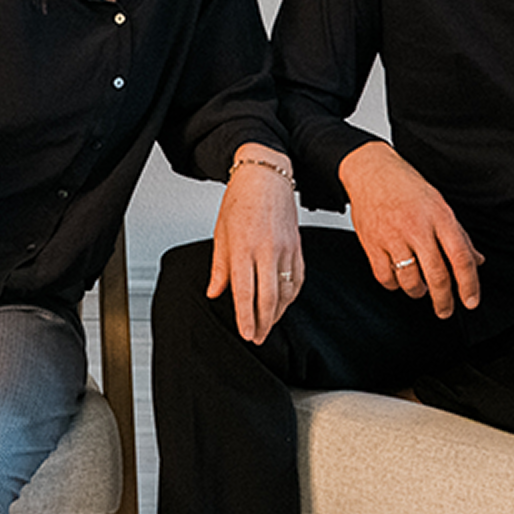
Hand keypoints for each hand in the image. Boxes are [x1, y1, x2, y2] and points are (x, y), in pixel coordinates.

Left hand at [207, 143, 303, 344]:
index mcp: (243, 247)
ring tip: (268, 325)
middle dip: (263, 323)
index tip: (246, 334)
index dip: (246, 318)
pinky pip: (298, 278)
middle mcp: (266, 249)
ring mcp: (285, 248)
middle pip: (268, 297)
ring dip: (277, 313)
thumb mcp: (221, 232)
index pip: (246, 292)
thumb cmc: (240, 199)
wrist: (265, 176)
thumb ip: (219, 267)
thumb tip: (215, 292)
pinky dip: (292, 295)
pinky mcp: (297, 246)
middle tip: (257, 338)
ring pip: (286, 291)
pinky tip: (284, 303)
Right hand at [339, 142, 483, 317]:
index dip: (469, 284)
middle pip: (437, 275)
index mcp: (439, 216)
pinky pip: (385, 277)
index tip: (471, 301)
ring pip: (410, 281)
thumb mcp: (438, 204)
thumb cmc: (405, 185)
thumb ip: (458, 235)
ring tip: (420, 288)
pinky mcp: (371, 243)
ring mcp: (392, 236)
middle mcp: (417, 228)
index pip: (460, 257)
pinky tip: (398, 278)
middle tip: (445, 310)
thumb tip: (476, 260)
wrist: (370, 170)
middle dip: (444, 300)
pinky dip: (393, 284)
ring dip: (418, 291)